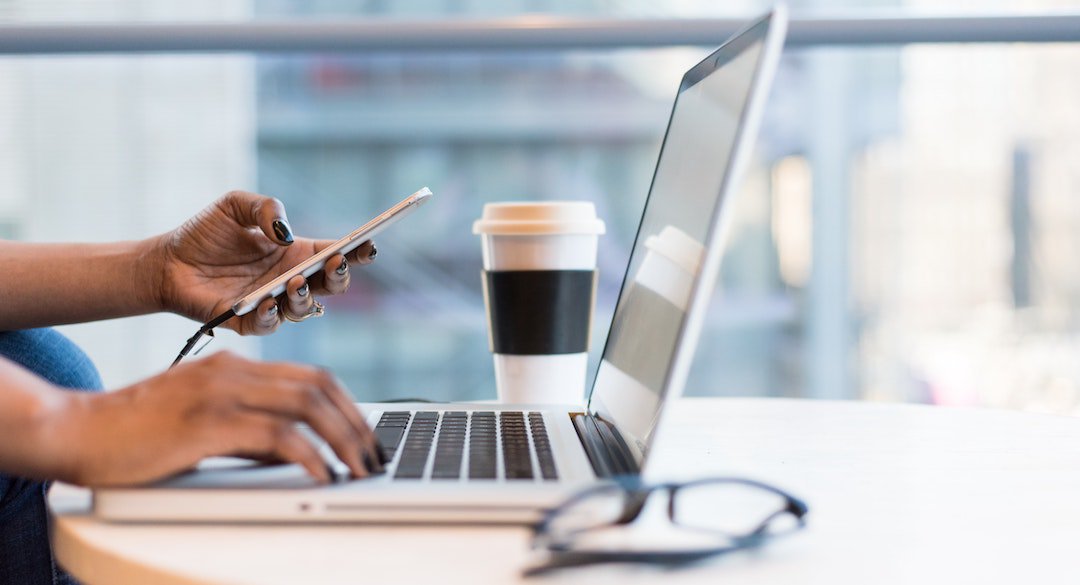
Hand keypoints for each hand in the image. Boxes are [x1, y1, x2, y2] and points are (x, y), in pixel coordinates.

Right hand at [49, 352, 381, 486]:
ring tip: (359, 468)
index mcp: (234, 366)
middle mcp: (233, 371)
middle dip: (356, 423)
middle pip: (319, 386)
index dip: (348, 404)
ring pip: (307, 405)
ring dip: (343, 439)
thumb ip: (248, 429)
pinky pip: (276, 435)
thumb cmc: (136, 433)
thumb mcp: (203, 421)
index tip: (365, 435)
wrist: (77, 431)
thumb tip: (294, 452)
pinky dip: (309, 455)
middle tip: (373, 455)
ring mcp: (220, 392)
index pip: (311, 375)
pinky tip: (322, 475)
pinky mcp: (208, 422)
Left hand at [155, 190, 376, 334]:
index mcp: (295, 253)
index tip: (368, 244)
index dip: (356, 251)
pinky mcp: (247, 322)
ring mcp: (272, 303)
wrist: (166, 261)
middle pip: (330, 286)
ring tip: (295, 282)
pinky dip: (271, 315)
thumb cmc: (204, 233)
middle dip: (339, 276)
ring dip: (305, 297)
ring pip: (305, 309)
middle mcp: (290, 280)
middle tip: (335, 262)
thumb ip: (265, 208)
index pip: (335, 254)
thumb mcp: (235, 205)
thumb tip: (285, 233)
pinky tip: (267, 300)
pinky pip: (268, 324)